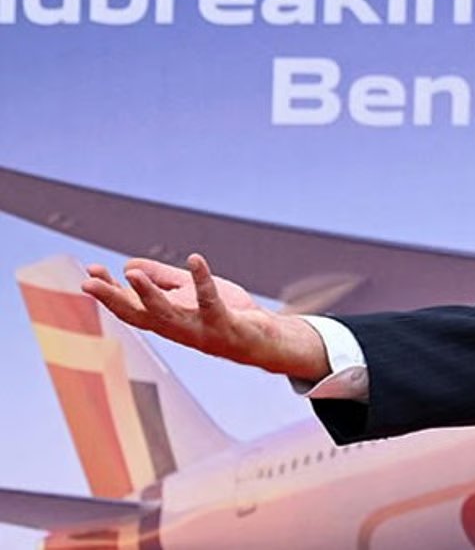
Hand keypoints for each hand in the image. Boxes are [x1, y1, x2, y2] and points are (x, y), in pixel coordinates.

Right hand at [81, 253, 329, 381]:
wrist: (261, 340)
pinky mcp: (223, 323)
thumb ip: (162, 279)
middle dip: (113, 299)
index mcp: (166, 320)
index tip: (88, 273)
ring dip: (149, 295)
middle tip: (89, 282)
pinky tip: (195, 260)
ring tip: (132, 274)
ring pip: (168, 314)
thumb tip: (128, 266)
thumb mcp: (188, 292)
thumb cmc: (223, 316)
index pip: (129, 308)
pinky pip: (210, 301)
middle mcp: (177, 329)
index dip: (108, 293)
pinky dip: (202, 281)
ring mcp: (199, 329)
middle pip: (139, 315)